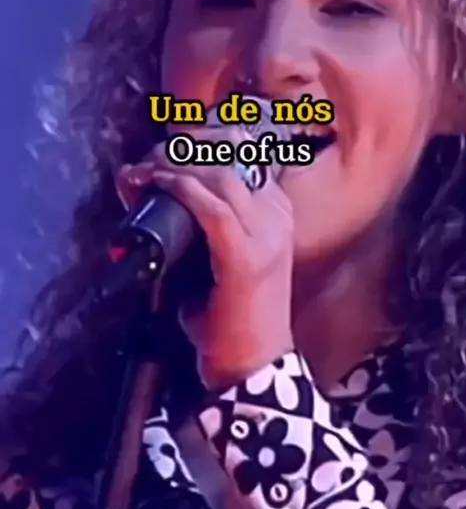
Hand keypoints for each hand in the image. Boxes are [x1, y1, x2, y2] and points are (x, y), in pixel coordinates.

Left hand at [116, 127, 294, 388]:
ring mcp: (266, 234)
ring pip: (221, 174)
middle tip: (147, 160)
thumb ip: (197, 221)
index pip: (242, 152)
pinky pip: (214, 208)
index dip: (199, 142)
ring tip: (145, 172)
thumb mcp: (217, 256)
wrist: (254, 366)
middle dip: (182, 149)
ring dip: (176, 166)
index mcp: (275, 210)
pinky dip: (183, 190)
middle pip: (230, 155)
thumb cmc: (231, 315)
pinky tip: (161, 185)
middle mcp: (275, 215)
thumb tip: (148, 191)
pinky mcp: (246, 257)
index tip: (162, 151)